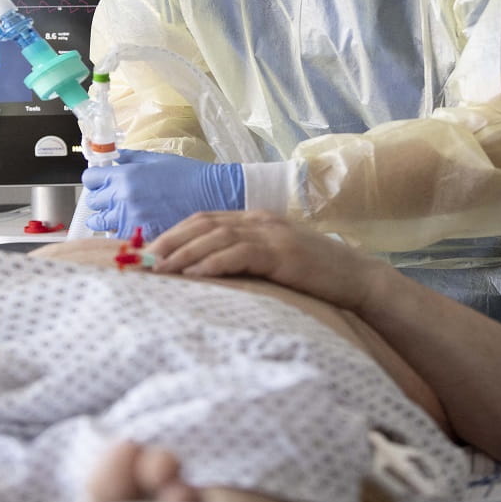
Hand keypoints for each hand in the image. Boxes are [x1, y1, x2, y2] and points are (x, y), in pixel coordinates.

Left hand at [80, 149, 243, 239]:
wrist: (211, 195)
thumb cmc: (188, 176)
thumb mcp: (156, 159)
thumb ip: (130, 158)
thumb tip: (115, 157)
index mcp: (125, 175)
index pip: (90, 178)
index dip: (95, 179)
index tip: (99, 181)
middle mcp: (123, 197)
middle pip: (93, 202)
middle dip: (101, 199)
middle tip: (112, 199)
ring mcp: (130, 218)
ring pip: (101, 223)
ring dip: (107, 218)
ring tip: (121, 215)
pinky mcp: (140, 235)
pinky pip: (118, 236)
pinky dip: (122, 232)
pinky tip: (134, 225)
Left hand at [147, 210, 393, 314]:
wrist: (359, 281)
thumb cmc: (314, 278)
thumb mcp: (273, 264)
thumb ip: (244, 261)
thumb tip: (202, 276)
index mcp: (255, 220)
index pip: (204, 220)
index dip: (173, 234)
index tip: (146, 254)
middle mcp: (260, 220)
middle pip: (203, 224)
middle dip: (169, 242)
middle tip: (142, 262)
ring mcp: (272, 234)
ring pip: (216, 236)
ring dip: (183, 253)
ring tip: (160, 270)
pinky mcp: (283, 253)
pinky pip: (240, 253)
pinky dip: (213, 262)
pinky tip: (194, 275)